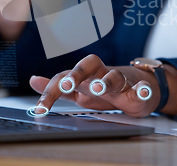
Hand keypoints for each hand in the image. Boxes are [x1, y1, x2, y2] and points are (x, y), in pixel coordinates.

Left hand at [29, 54, 160, 116]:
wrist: (138, 85)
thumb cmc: (104, 88)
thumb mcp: (79, 90)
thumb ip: (58, 86)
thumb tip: (33, 80)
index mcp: (84, 76)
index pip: (64, 77)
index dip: (51, 91)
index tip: (41, 108)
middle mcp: (101, 74)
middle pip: (88, 66)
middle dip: (76, 74)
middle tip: (67, 84)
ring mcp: (121, 81)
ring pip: (114, 75)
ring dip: (106, 81)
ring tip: (98, 88)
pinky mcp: (140, 90)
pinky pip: (143, 88)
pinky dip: (143, 89)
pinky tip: (143, 92)